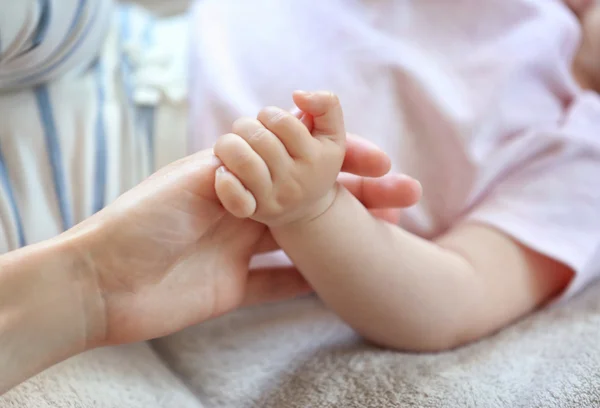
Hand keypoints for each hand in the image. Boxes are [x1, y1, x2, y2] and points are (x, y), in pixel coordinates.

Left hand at [67, 131, 418, 348]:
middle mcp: (243, 209)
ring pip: (306, 239)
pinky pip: (283, 283)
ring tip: (391, 233)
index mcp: (235, 175)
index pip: (298, 160)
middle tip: (407, 197)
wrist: (101, 283)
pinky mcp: (237, 288)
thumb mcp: (193, 181)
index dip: (341, 158)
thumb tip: (284, 147)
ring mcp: (242, 250)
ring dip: (346, 235)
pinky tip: (347, 273)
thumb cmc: (140, 222)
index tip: (381, 161)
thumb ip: (240, 167)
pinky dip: (313, 279)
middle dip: (360, 195)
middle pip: (312, 199)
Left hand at [214, 91, 345, 225]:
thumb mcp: (332, 134)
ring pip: (242, 159)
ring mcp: (274, 198)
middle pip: (258, 138)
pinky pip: (234, 195)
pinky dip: (224, 178)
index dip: (268, 114)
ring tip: (232, 145)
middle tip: (247, 132)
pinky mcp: (254, 211)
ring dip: (228, 144)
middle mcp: (296, 180)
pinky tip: (225, 170)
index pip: (281, 121)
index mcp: (316, 158)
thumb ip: (326, 104)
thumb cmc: (314, 161)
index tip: (268, 121)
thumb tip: (298, 95)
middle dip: (246, 126)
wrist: (307, 209)